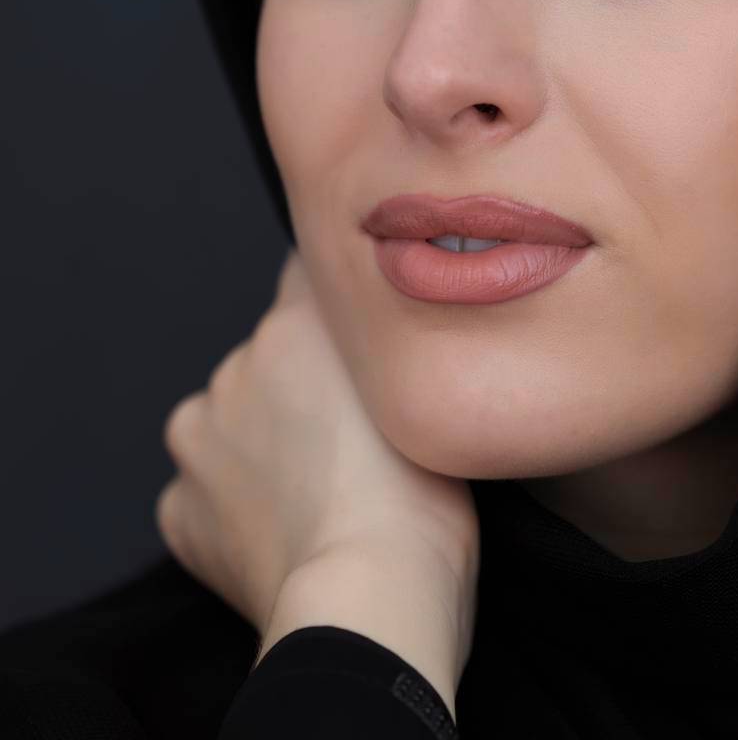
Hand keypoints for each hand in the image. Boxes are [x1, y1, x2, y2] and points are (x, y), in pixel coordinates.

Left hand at [155, 248, 479, 637]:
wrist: (368, 596)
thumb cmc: (420, 499)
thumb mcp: (422, 387)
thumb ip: (382, 341)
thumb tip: (368, 331)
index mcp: (297, 322)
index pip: (308, 276)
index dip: (340, 312)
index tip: (362, 343)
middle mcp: (237, 364)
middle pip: (270, 360)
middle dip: (300, 390)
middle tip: (352, 443)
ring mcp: (199, 438)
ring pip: (232, 425)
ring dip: (261, 445)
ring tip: (318, 494)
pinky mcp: (179, 508)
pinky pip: (207, 493)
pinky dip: (237, 507)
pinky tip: (284, 531)